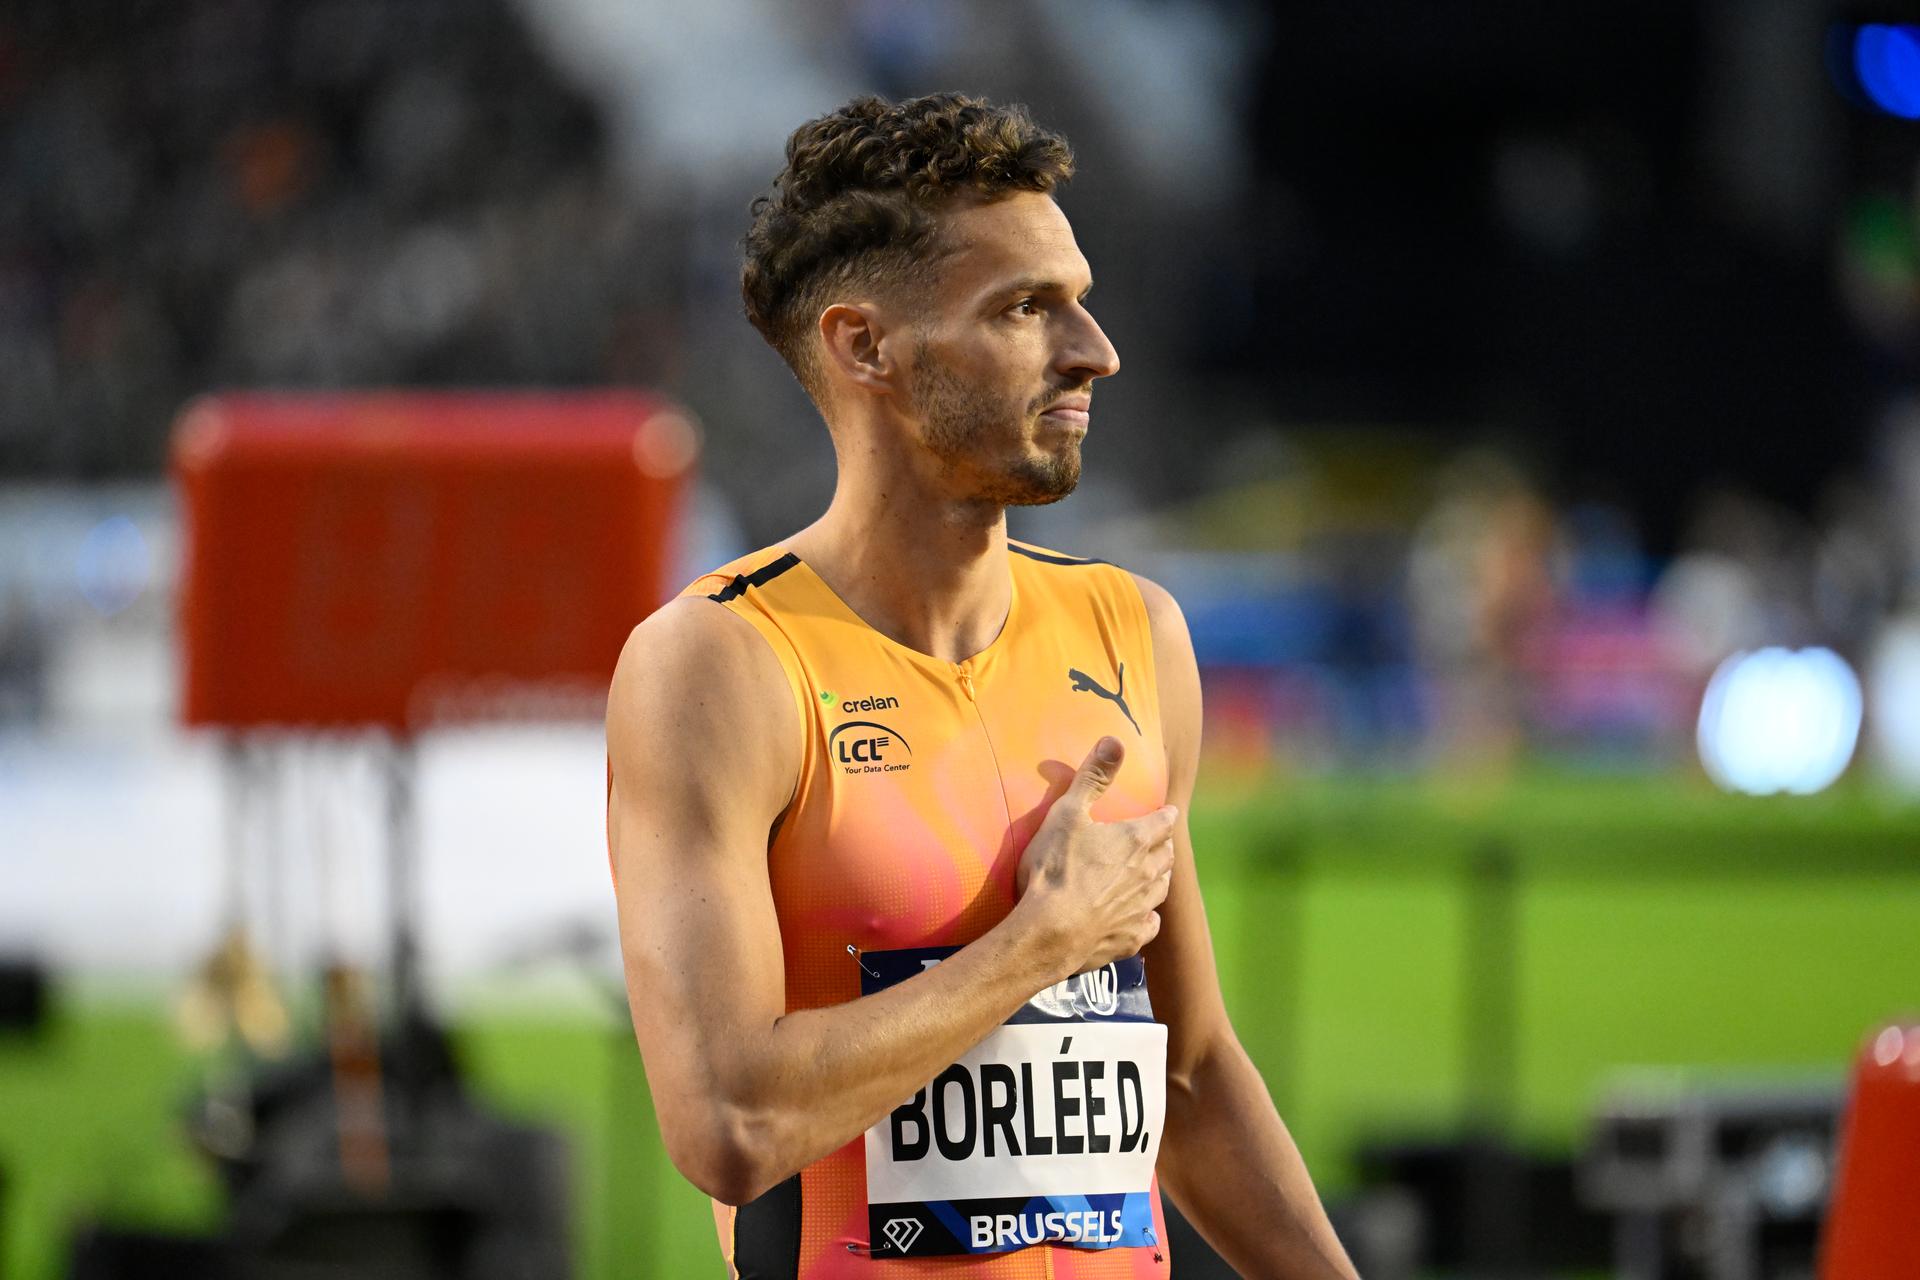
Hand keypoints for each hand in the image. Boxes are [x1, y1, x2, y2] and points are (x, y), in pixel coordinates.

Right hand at [1015, 737, 1177, 975]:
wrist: (1048, 932)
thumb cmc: (1055, 869)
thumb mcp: (1067, 813)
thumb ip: (1092, 776)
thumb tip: (1114, 739)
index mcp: (1135, 841)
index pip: (1163, 822)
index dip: (1165, 815)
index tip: (1168, 812)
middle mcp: (1146, 874)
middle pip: (1166, 856)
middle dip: (1164, 845)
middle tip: (1160, 841)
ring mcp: (1141, 909)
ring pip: (1162, 888)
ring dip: (1160, 878)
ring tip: (1155, 875)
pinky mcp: (1131, 938)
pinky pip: (1150, 925)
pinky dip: (1148, 918)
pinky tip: (1143, 918)